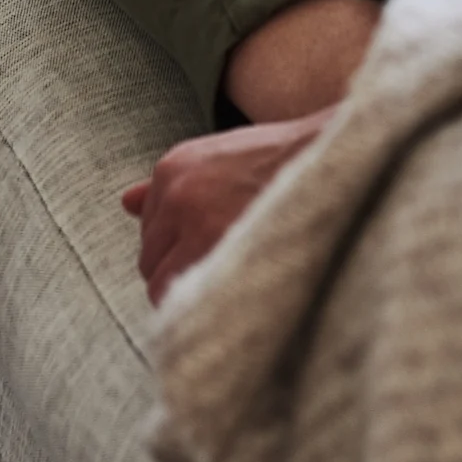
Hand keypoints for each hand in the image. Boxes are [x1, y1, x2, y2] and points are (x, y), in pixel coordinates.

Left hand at [122, 109, 338, 304]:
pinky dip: (199, 305)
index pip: (147, 230)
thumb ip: (169, 184)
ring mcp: (197, 227)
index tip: (208, 249)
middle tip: (220, 270)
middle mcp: (177, 196)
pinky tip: (227, 298)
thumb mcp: (219, 156)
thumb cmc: (282, 160)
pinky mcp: (222, 256)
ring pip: (160, 286)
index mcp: (174, 168)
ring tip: (227, 285)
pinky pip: (183, 301)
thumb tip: (125, 201)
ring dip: (187, 291)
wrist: (335, 161)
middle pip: (149, 260)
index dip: (176, 247)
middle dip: (176, 270)